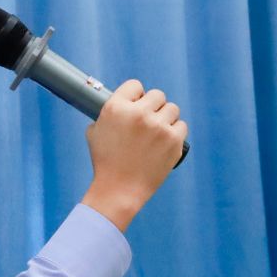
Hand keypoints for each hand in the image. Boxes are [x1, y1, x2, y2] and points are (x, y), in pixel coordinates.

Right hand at [81, 80, 186, 230]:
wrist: (119, 190)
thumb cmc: (105, 162)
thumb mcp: (95, 131)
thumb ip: (108, 113)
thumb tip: (118, 102)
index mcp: (116, 108)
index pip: (135, 86)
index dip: (136, 96)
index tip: (136, 105)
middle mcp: (139, 114)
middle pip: (157, 95)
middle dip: (154, 107)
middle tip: (149, 121)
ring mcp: (158, 127)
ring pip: (172, 109)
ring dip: (166, 118)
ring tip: (158, 131)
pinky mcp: (174, 141)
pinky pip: (181, 126)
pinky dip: (175, 132)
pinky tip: (167, 140)